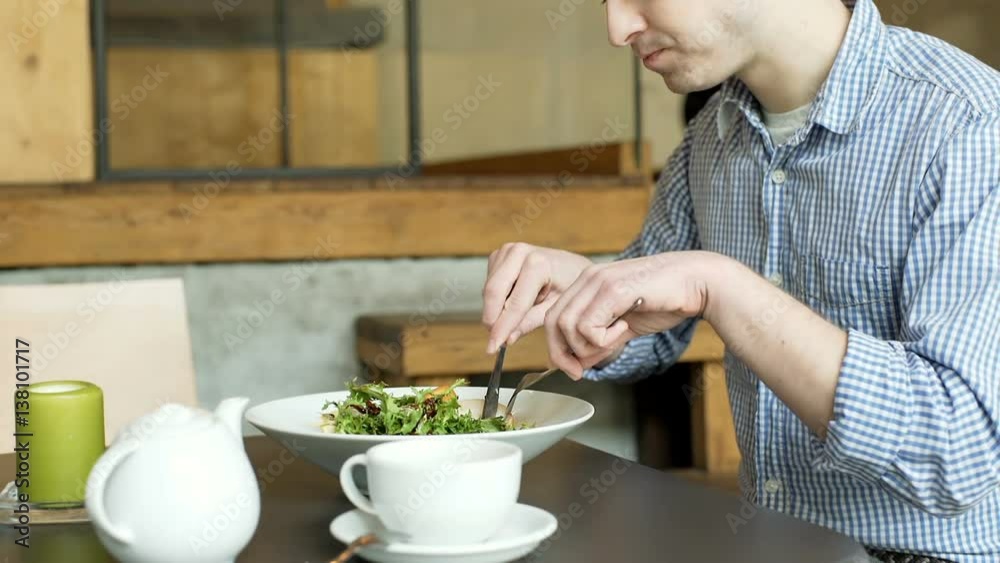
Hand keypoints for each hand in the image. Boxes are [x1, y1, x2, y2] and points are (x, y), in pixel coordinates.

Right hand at [482, 243, 592, 352]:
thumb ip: (530, 322)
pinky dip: (496, 301)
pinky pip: (489, 285)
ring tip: (511, 323)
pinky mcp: (498, 256)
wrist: (572, 265)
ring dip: (494, 311)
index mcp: (538, 263)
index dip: (502, 328)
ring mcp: (506, 251)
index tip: (493, 347)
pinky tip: (511, 305)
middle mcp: (518, 252)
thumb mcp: (555, 308)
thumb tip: (507, 339)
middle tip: (494, 342)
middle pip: (493, 292)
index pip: (514, 302)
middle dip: (492, 320)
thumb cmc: (569, 286)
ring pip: (488, 290)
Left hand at [544, 251, 716, 377]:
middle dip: (563, 354)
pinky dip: (603, 339)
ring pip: (568, 326)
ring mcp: (599, 281)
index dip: (557, 349)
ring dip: (589, 345)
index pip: (552, 318)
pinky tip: (625, 328)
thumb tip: (578, 363)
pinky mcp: (614, 289)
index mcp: (587, 283)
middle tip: (581, 369)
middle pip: (553, 322)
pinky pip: (589, 326)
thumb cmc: (665, 300)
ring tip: (616, 338)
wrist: (698, 283)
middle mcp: (588, 278)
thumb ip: (600, 341)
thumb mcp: (624, 326)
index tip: (574, 370)